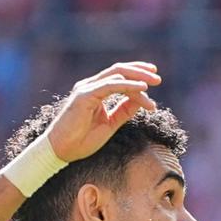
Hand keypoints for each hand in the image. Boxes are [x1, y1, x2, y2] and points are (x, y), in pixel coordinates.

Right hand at [45, 61, 162, 160]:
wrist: (62, 150)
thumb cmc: (82, 139)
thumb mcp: (111, 123)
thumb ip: (124, 110)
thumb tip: (142, 101)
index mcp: (95, 91)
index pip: (118, 76)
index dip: (137, 76)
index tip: (154, 81)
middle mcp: (90, 86)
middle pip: (118, 71)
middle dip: (140, 72)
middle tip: (158, 78)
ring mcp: (86, 89)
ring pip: (116, 75)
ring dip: (138, 77)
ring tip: (154, 82)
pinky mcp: (84, 96)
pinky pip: (110, 86)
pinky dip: (128, 86)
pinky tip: (143, 88)